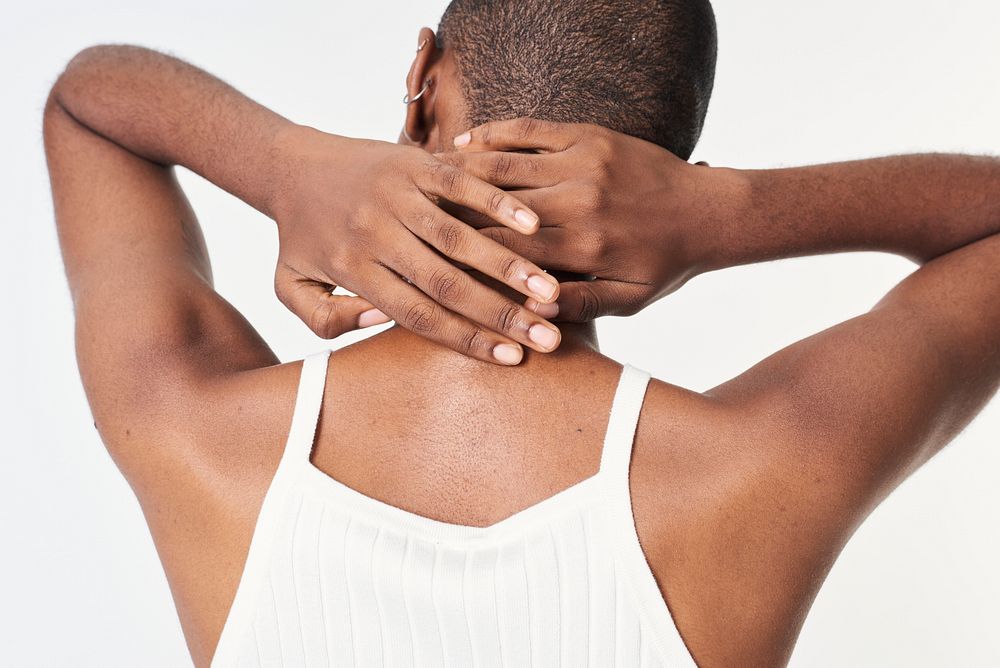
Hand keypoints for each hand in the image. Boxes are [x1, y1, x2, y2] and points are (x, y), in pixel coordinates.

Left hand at [270, 125, 562, 363]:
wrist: (288, 164)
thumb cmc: (299, 237)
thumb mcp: (290, 290)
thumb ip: (327, 320)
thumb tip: (381, 323)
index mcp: (353, 270)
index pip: (419, 316)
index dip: (468, 339)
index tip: (512, 359)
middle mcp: (376, 234)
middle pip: (447, 283)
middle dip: (500, 313)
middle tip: (547, 337)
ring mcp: (396, 196)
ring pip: (458, 237)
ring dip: (508, 265)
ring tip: (550, 291)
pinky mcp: (411, 163)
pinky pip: (459, 184)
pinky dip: (495, 202)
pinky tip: (532, 224)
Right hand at [440, 118, 747, 320]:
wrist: (710, 211)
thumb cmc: (664, 264)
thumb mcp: (626, 300)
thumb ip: (578, 306)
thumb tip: (530, 317)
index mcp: (582, 247)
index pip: (506, 252)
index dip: (464, 258)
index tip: (428, 261)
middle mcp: (577, 202)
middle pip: (495, 208)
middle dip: (450, 214)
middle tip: (408, 218)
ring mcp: (582, 163)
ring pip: (505, 166)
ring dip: (460, 172)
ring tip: (421, 180)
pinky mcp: (589, 136)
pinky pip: (529, 130)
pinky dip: (493, 135)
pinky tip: (462, 144)